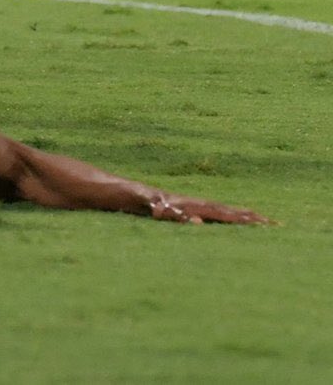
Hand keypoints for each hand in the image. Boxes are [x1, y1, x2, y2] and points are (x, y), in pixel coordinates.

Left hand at [144, 191, 268, 225]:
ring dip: (249, 217)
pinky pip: (223, 215)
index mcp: (197, 205)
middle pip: (232, 211)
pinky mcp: (200, 211)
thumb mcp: (158, 209)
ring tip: (270, 223)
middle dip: (252, 218)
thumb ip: (172, 213)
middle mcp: (203, 204)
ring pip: (230, 212)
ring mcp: (203, 207)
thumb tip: (196, 222)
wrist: (143, 195)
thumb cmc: (149, 203)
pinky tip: (247, 222)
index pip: (224, 213)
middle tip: (275, 224)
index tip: (259, 223)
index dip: (241, 219)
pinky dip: (238, 218)